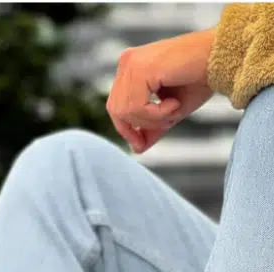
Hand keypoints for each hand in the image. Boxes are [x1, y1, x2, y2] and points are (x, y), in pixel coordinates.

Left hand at [106, 28, 214, 152]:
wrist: (220, 58)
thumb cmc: (200, 78)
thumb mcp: (171, 110)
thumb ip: (152, 126)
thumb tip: (136, 149)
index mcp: (131, 68)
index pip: (115, 106)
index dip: (126, 130)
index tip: (140, 146)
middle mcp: (127, 62)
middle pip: (117, 111)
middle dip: (142, 125)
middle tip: (169, 120)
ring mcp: (132, 62)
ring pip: (126, 111)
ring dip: (153, 120)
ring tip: (174, 110)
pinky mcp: (141, 68)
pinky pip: (137, 107)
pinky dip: (157, 114)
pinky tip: (174, 103)